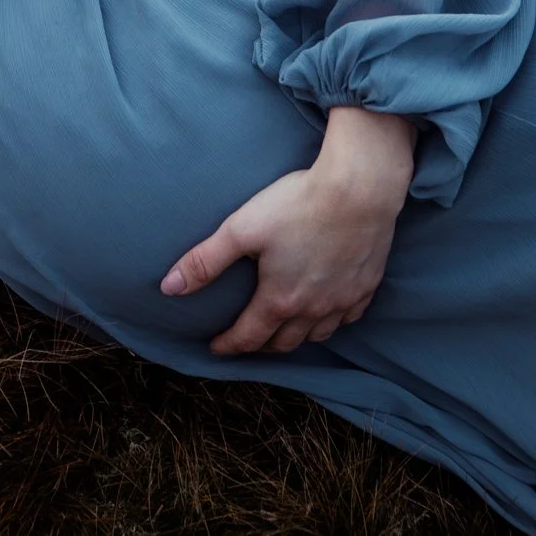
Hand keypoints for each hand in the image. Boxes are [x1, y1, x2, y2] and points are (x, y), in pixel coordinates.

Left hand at [159, 106, 414, 355]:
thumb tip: (168, 288)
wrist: (360, 188)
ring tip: (282, 329)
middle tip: (246, 339)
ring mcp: (343, 300)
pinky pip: (348, 318)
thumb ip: (205, 261)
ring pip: (317, 335)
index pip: (248, 337)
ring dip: (296, 338)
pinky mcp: (366, 286)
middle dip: (260, 345)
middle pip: (283, 343)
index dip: (228, 345)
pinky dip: (331, 321)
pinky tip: (326, 311)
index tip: (216, 347)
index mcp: (279, 300)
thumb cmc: (299, 204)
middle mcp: (313, 309)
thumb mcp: (242, 229)